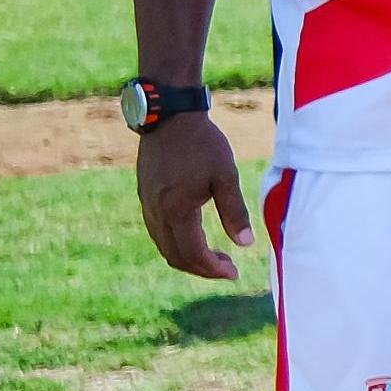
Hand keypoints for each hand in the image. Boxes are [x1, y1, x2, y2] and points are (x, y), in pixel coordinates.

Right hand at [135, 112, 252, 280]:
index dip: (213, 269)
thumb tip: (245, 244)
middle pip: (175, 256)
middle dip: (202, 268)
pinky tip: (196, 237)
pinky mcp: (145, 197)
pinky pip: (158, 232)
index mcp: (176, 211)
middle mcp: (156, 213)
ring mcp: (147, 205)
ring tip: (216, 256)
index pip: (192, 254)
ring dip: (188, 257)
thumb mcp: (225, 176)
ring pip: (164, 246)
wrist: (169, 117)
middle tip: (228, 268)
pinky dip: (177, 243)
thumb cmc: (202, 144)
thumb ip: (234, 211)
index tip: (234, 273)